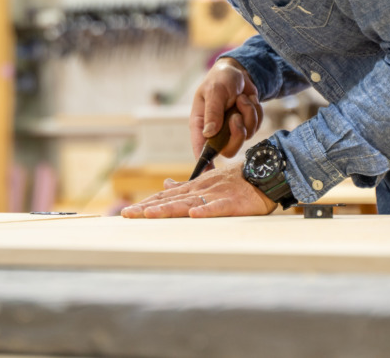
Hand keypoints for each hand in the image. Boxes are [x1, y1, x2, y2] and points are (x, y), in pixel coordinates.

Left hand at [120, 162, 276, 217]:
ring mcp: (215, 195)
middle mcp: (200, 190)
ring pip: (188, 203)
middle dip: (148, 208)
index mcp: (193, 187)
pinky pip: (217, 207)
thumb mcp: (206, 181)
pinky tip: (194, 214)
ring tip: (150, 213)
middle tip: (127, 214)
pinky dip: (206, 210)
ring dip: (168, 208)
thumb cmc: (235, 181)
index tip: (128, 211)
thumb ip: (185, 185)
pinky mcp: (231, 202)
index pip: (165, 197)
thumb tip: (165, 184)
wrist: (261, 175)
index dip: (147, 203)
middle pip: (170, 201)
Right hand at [189, 58, 263, 159]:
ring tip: (241, 99)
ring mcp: (232, 129)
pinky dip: (255, 111)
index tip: (209, 174)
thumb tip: (209, 133)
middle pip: (229, 149)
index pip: (200, 149)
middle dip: (237, 133)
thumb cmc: (220, 79)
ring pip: (245, 136)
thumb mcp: (215, 91)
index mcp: (201, 124)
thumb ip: (213, 111)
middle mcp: (215, 131)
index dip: (204, 164)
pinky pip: (256, 126)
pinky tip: (247, 100)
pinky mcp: (246, 125)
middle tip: (236, 116)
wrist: (238, 71)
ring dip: (248, 115)